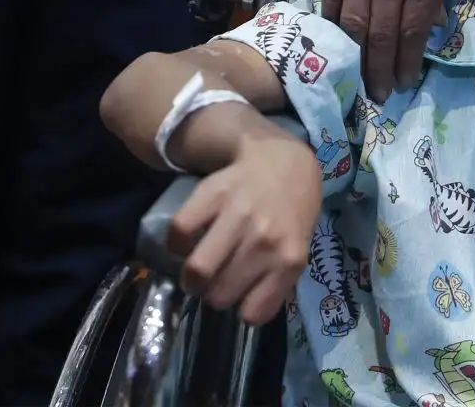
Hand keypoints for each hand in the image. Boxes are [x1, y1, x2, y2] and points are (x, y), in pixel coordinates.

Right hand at [169, 119, 321, 323]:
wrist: (283, 161)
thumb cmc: (290, 213)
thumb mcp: (298, 250)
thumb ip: (278, 282)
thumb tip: (249, 312)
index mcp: (289, 259)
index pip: (253, 313)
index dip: (242, 308)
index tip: (241, 295)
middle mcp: (265, 239)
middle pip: (220, 295)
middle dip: (214, 293)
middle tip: (217, 279)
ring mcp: (238, 214)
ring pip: (197, 270)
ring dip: (192, 277)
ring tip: (200, 268)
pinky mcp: (212, 193)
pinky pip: (179, 232)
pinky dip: (177, 243)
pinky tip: (189, 241)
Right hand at [324, 0, 453, 99]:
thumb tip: (428, 23)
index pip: (412, 27)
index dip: (406, 60)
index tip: (403, 82)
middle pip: (381, 32)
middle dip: (379, 69)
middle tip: (378, 96)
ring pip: (353, 21)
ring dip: (355, 56)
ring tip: (357, 79)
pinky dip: (333, 25)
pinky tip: (335, 43)